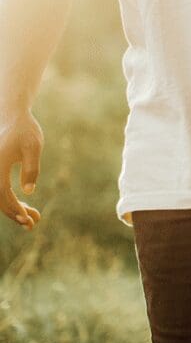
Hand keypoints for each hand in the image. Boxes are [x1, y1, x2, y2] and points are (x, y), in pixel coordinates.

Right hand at [0, 109, 42, 229]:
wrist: (13, 118)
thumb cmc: (25, 131)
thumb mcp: (33, 147)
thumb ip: (31, 168)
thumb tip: (29, 192)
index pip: (1, 192)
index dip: (14, 208)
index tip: (28, 219)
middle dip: (15, 213)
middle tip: (33, 224)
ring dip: (14, 209)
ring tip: (35, 218)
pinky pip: (1, 191)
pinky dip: (12, 201)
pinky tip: (26, 207)